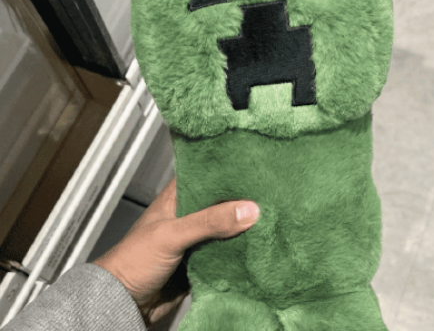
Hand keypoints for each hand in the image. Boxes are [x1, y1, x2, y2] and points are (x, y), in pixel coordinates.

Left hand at [92, 177, 259, 327]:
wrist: (123, 305)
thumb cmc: (133, 261)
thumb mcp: (172, 234)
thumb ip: (209, 221)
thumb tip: (248, 210)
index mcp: (176, 198)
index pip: (205, 176)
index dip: (227, 171)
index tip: (252, 168)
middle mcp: (187, 215)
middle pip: (220, 203)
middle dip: (241, 201)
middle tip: (269, 194)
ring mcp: (195, 239)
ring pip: (225, 228)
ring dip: (242, 227)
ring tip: (270, 217)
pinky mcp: (201, 262)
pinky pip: (225, 253)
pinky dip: (238, 251)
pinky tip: (256, 247)